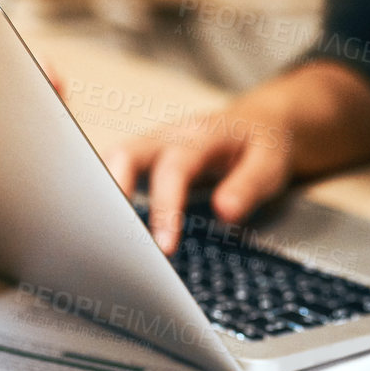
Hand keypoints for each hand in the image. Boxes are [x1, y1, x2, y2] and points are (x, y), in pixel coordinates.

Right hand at [101, 106, 294, 254]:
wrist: (259, 122)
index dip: (165, 208)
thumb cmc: (262, 145)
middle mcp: (167, 136)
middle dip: (111, 194)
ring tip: (99, 242)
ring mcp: (151, 146)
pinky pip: (114, 172)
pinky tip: (103, 231)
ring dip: (101, 197)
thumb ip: (248, 187)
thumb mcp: (270, 164)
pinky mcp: (144, 160)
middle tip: (111, 241)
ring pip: (111, 162)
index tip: (164, 248)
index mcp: (200, 136)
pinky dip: (103, 197)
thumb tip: (224, 213)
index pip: (174, 169)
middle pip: (124, 155)